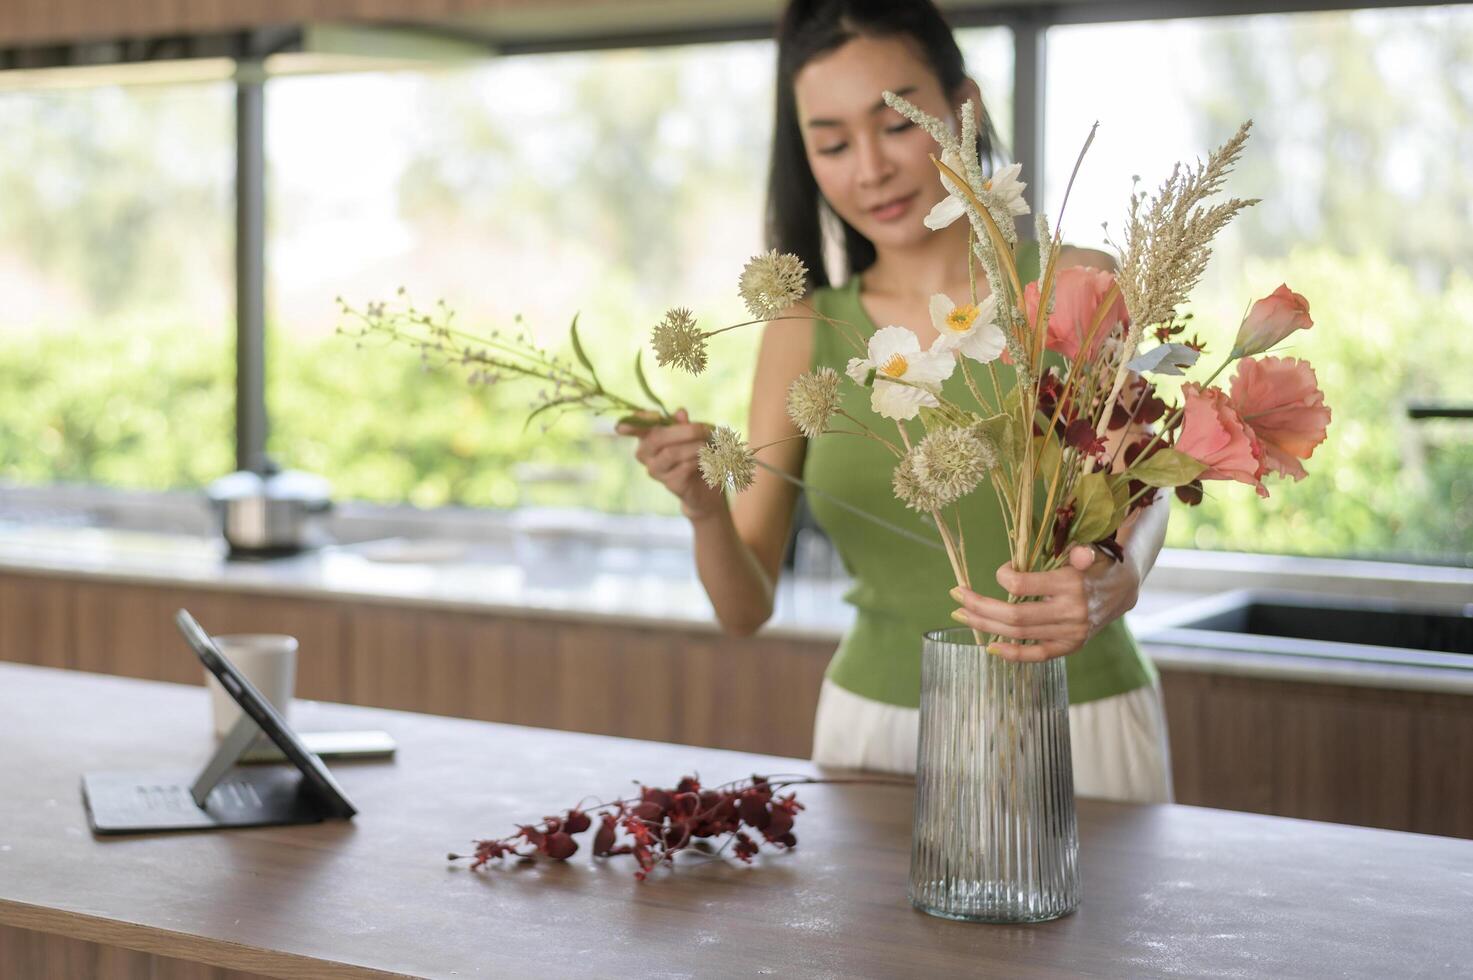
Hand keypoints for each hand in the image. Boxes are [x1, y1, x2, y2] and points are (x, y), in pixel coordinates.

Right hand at [616, 408, 726, 520]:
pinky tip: (705, 459)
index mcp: (646, 437)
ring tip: (708, 445)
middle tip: (705, 429)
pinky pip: (683, 467)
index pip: (633, 427)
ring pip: (672, 453)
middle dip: (685, 431)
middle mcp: (645, 454)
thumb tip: (680, 412)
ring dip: (694, 446)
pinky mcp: (669, 483)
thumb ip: (682, 424)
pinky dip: (698, 460)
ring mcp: (655, 471)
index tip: (654, 415)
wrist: (703, 486)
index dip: (637, 420)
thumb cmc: (692, 454)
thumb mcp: (689, 435)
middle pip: (656, 438)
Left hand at [949, 546, 1140, 661]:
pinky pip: (1037, 655)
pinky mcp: (1070, 647)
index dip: (1002, 577)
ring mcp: (1070, 633)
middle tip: (955, 595)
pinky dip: (1012, 653)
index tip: (1001, 572)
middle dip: (979, 606)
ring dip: (985, 625)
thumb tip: (1078, 553)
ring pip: (1018, 634)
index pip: (1022, 584)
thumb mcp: (1089, 551)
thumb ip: (1080, 552)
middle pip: (1014, 615)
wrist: (1122, 589)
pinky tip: (989, 647)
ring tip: (961, 615)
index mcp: (1071, 583)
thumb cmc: (1094, 565)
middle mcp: (1070, 611)